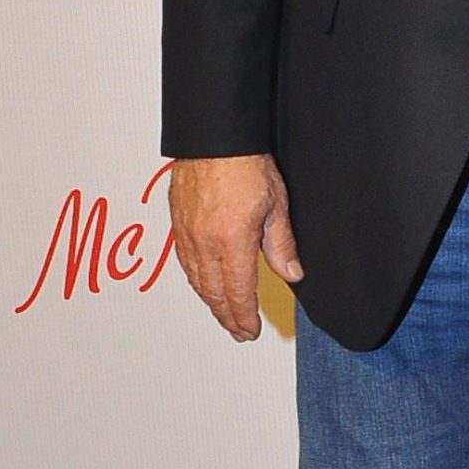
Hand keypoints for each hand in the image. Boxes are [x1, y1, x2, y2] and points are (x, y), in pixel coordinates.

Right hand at [168, 154, 301, 340]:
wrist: (214, 136)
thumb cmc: (245, 161)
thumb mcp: (276, 204)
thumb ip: (281, 244)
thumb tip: (291, 273)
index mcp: (232, 241)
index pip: (238, 292)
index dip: (244, 317)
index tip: (250, 331)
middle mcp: (204, 242)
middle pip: (214, 293)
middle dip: (227, 316)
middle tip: (238, 331)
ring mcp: (187, 233)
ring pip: (196, 280)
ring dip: (210, 301)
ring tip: (223, 314)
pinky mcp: (177, 222)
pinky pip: (185, 262)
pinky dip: (195, 280)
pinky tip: (202, 284)